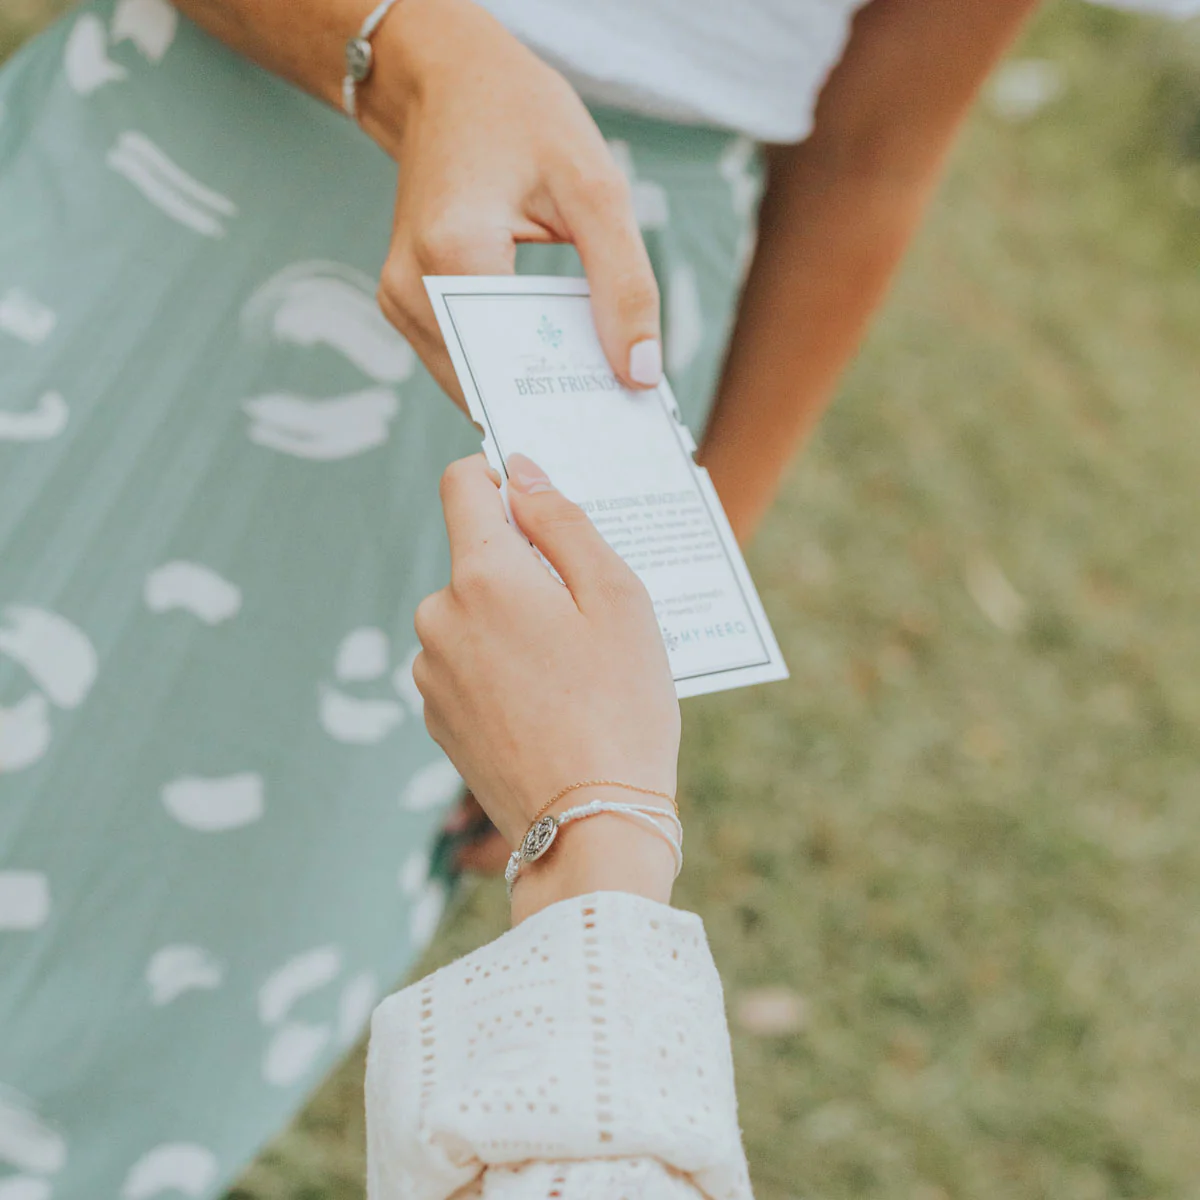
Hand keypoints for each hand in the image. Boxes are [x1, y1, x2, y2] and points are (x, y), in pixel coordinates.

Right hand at [360, 0, 661, 405]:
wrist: (449, 81)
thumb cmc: (523, 120)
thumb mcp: (596, 187)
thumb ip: (625, 284)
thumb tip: (640, 376)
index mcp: (452, 252)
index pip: (512, 366)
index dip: (566, 403)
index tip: (617, 429)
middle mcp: (411, 287)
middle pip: (488, 385)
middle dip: (549, 405)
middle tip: (613, 421)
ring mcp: (400, 299)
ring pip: (472, 382)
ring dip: (527, 390)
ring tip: (589, 393)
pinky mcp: (406, 302)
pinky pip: (463, 359)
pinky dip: (508, 365)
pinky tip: (554, 360)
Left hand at [413, 454, 680, 916]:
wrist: (590, 826)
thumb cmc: (621, 706)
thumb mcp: (618, 597)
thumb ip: (563, 521)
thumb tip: (520, 472)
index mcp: (483, 574)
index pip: (463, 483)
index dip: (501, 480)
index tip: (540, 509)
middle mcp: (438, 615)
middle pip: (476, 556)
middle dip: (524, 571)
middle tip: (584, 621)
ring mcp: (429, 671)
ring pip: (471, 613)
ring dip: (512, 623)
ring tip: (569, 675)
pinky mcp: (435, 716)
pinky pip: (465, 663)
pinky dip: (499, 668)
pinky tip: (545, 707)